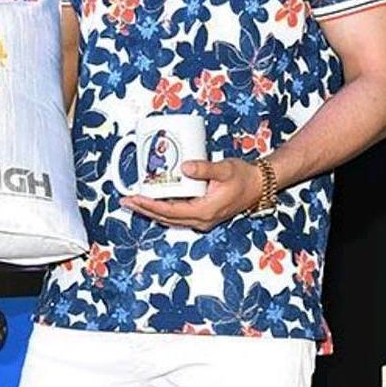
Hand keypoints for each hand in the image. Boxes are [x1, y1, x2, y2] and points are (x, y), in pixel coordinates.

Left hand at [119, 158, 263, 231]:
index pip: (170, 211)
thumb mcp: (224, 169)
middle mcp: (201, 220)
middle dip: (144, 209)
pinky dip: (162, 209)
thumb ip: (204, 168)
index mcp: (204, 211)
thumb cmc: (243, 177)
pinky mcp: (203, 214)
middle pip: (166, 218)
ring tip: (133, 201)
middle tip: (125, 200)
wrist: (260, 185)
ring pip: (170, 218)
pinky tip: (153, 200)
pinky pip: (177, 215)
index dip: (150, 205)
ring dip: (151, 210)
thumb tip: (185, 166)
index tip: (135, 197)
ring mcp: (202, 220)